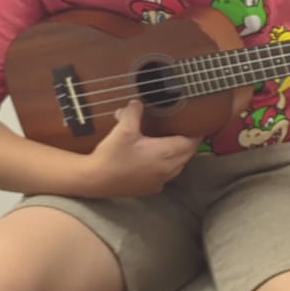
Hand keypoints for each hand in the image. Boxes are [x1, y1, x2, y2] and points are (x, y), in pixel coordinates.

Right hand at [84, 100, 198, 196]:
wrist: (94, 180)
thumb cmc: (111, 155)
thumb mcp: (123, 129)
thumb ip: (134, 113)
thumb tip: (137, 102)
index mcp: (166, 154)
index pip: (191, 142)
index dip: (195, 132)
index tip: (195, 122)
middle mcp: (168, 170)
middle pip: (187, 154)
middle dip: (187, 142)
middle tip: (182, 129)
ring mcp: (160, 181)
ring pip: (178, 165)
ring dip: (177, 154)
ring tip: (170, 141)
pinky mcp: (150, 188)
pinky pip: (166, 175)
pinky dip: (165, 165)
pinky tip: (154, 158)